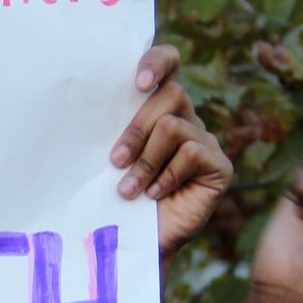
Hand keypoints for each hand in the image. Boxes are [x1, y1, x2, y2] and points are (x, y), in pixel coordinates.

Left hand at [109, 45, 231, 254]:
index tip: (138, 81)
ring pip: (174, 126)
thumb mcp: (107, 157)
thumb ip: (109, 127)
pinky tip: (154, 195)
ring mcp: (204, 141)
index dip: (158, 61)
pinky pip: (192, 153)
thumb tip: (83, 103)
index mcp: (157, 108)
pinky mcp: (219, 166)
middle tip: (115, 160)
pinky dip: (167, 175)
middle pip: (170, 94)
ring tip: (128, 189)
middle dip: (136, 128)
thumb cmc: (112, 197)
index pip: (169, 63)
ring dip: (145, 160)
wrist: (129, 241)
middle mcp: (185, 118)